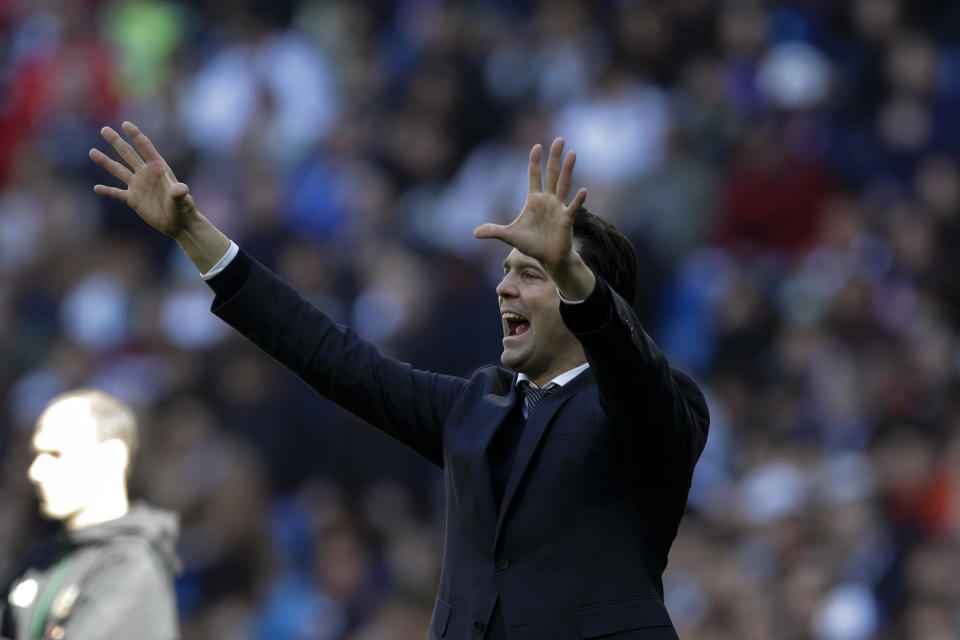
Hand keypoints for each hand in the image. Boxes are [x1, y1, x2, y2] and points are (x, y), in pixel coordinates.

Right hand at [89, 122, 196, 237]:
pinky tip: (96, 188)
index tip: (126, 125)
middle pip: (128, 154)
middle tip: (104, 129)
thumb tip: (180, 189)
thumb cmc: (184, 209)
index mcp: (158, 169)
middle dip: (117, 142)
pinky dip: (107, 191)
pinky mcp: (133, 199)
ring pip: (118, 170)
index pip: (146, 148)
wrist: (178, 223)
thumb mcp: (182, 200)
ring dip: (106, 162)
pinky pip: (117, 193)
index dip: (136, 136)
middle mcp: (146, 174)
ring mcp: (138, 186)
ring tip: (92, 152)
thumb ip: (179, 193)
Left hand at [473, 137, 586, 272]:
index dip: (535, 161)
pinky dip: (578, 200)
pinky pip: (573, 208)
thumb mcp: (510, 236)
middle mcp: (548, 200)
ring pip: (563, 185)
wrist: (548, 258)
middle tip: (559, 139)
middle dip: (554, 157)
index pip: (534, 175)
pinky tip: (582, 190)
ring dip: (567, 170)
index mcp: (534, 200)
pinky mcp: (567, 220)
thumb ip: (494, 231)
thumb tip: (474, 233)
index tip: (537, 146)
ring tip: (572, 154)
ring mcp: (559, 208)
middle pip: (552, 174)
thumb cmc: (531, 244)